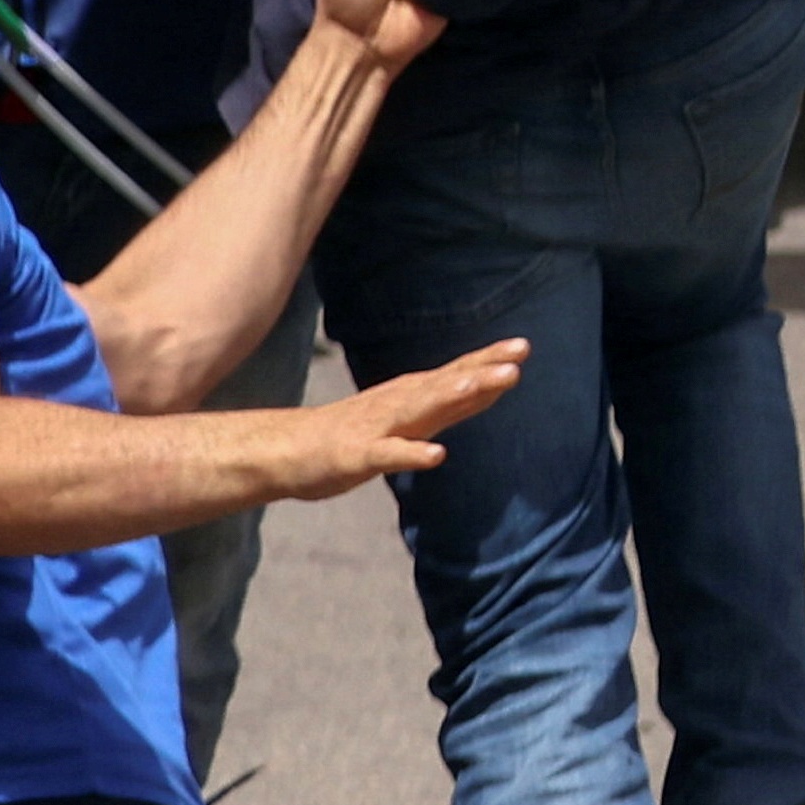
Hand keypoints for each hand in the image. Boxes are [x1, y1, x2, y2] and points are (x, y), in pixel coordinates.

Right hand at [256, 338, 524, 497]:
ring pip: (416, 410)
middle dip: (480, 372)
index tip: (521, 347)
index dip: (487, 362)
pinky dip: (410, 453)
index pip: (454, 376)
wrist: (282, 450)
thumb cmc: (348, 435)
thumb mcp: (406, 419)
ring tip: (476, 386)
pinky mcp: (354, 457)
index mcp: (409, 399)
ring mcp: (375, 429)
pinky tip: (436, 455)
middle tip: (518, 354)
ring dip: (447, 397)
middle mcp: (396, 406)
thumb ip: (445, 407)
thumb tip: (488, 389)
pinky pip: (385, 455)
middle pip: (443, 386)